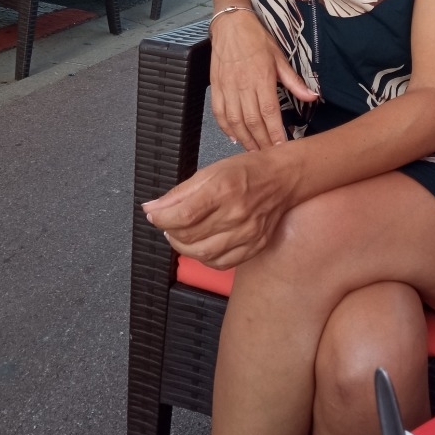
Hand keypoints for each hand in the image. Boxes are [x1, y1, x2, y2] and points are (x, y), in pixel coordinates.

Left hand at [143, 150, 290, 267]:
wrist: (283, 179)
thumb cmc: (246, 171)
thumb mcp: (210, 171)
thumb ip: (180, 192)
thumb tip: (151, 208)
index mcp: (223, 190)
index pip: (184, 215)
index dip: (161, 219)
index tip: (153, 215)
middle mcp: (236, 214)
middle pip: (191, 236)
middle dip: (170, 232)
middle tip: (167, 224)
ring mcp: (248, 233)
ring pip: (204, 254)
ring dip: (184, 248)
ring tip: (181, 236)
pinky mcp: (255, 246)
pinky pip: (222, 263)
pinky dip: (205, 258)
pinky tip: (201, 247)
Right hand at [210, 10, 316, 150]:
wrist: (230, 25)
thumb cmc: (256, 39)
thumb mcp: (279, 57)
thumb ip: (294, 81)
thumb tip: (312, 96)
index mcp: (261, 78)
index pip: (269, 112)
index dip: (275, 133)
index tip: (281, 147)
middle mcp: (243, 86)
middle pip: (252, 121)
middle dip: (261, 142)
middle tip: (269, 156)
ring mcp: (227, 88)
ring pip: (234, 121)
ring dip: (244, 139)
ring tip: (254, 151)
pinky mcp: (216, 87)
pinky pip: (219, 113)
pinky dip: (226, 128)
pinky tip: (234, 137)